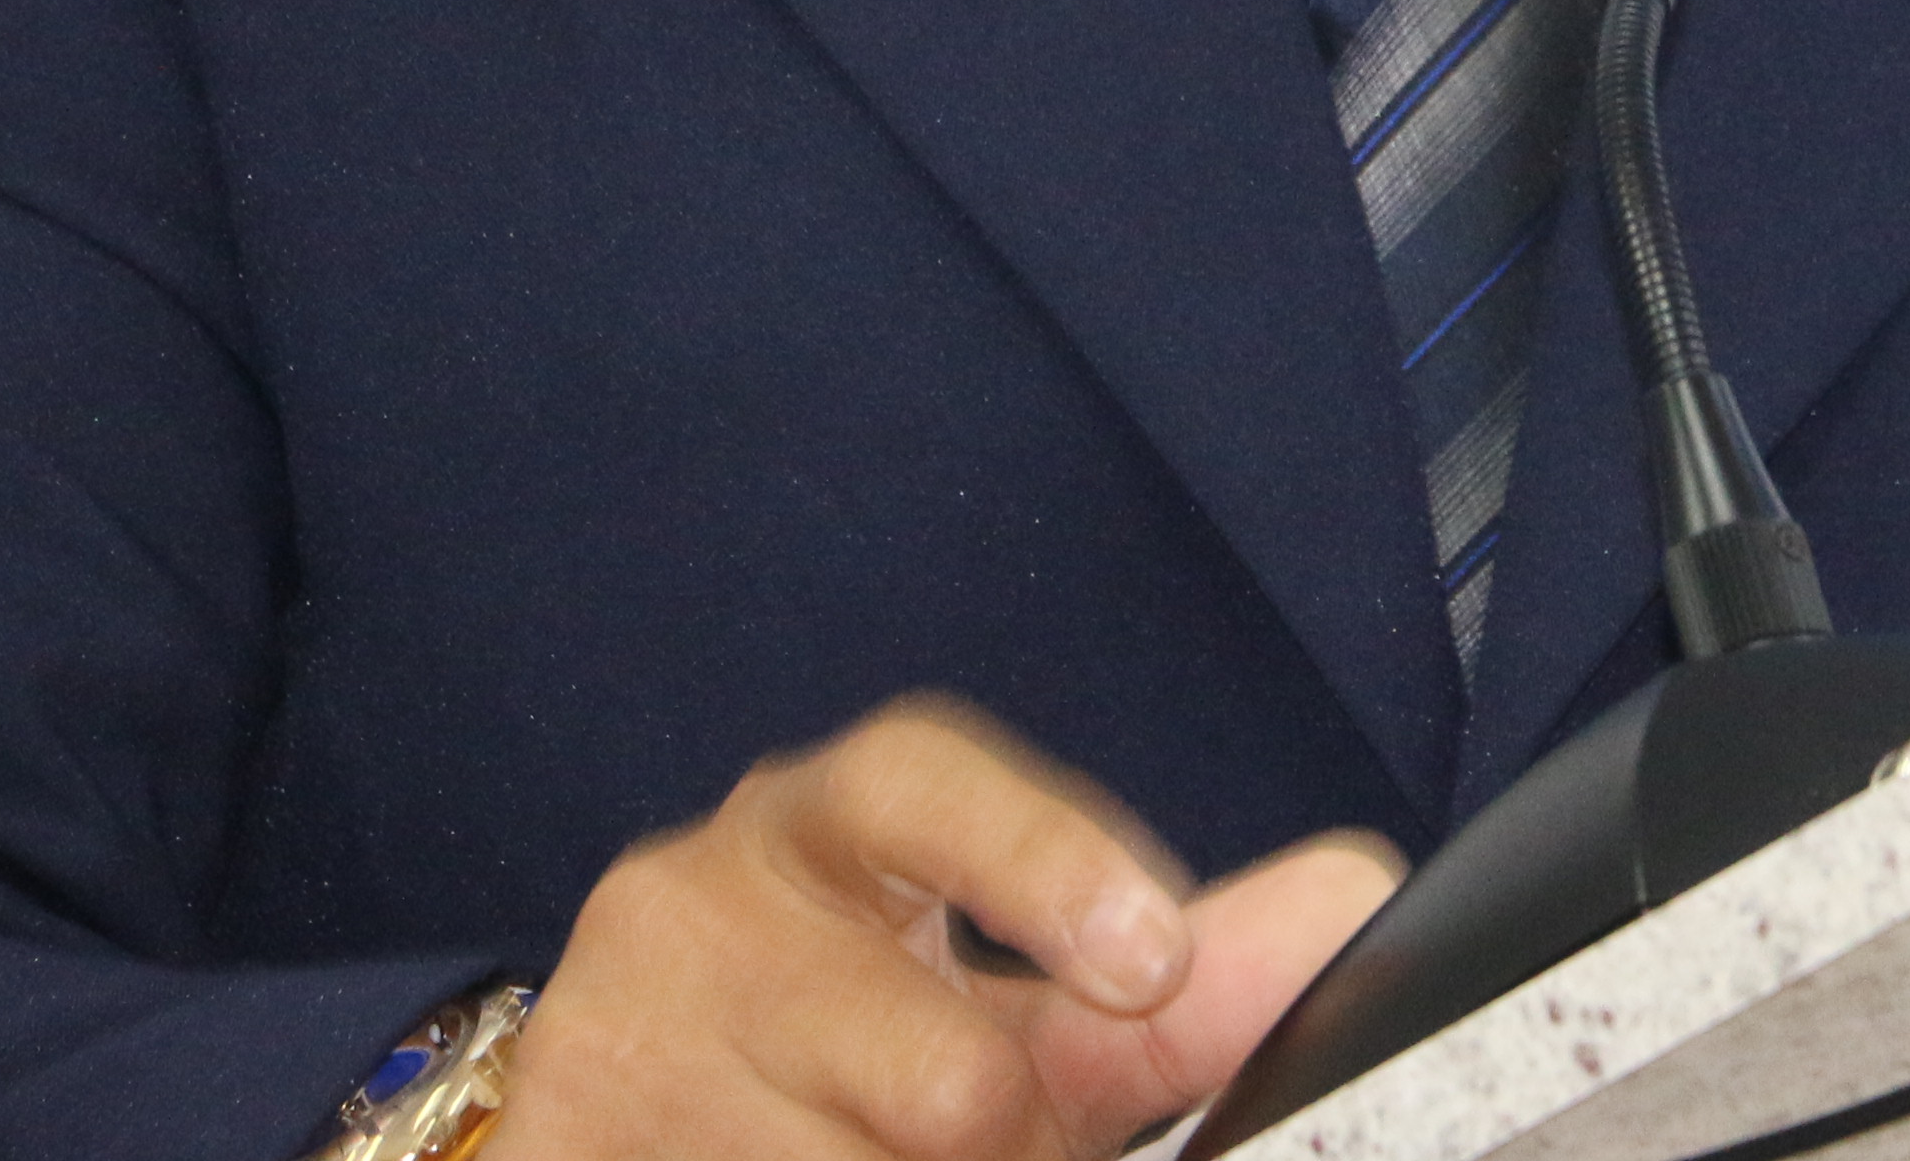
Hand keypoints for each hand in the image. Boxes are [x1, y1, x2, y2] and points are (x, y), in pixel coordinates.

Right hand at [495, 695, 1398, 1160]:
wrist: (638, 1117)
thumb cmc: (867, 1044)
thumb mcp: (1022, 997)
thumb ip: (1182, 976)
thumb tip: (1352, 896)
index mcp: (831, 824)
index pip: (924, 785)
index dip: (1046, 862)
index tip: (1146, 960)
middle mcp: (702, 900)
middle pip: (938, 1073)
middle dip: (1010, 1157)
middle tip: (1000, 1148)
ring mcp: (620, 1039)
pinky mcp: (557, 1142)